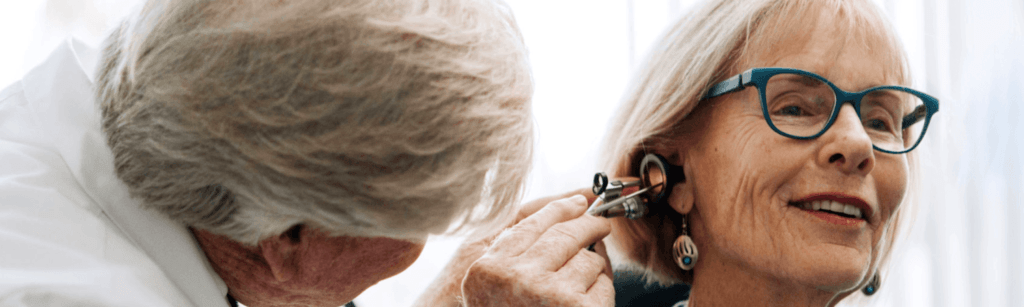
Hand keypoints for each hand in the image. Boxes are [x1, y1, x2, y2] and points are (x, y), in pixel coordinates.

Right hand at [461, 193, 613, 306]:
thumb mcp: (493, 288)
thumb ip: (516, 251)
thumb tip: (569, 206)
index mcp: (487, 270)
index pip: (529, 223)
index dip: (560, 208)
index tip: (578, 201)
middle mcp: (514, 277)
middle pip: (565, 232)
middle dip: (589, 224)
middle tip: (602, 223)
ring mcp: (548, 293)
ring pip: (589, 258)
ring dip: (594, 269)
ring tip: (576, 293)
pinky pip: (603, 283)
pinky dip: (602, 293)